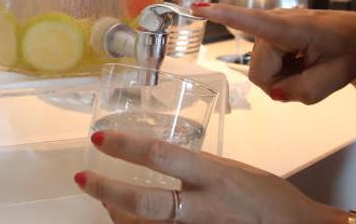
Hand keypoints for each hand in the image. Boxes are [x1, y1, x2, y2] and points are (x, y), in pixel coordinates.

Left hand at [75, 130, 347, 223]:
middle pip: (146, 203)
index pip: (161, 155)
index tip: (99, 139)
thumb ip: (197, 167)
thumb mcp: (234, 170)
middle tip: (84, 180)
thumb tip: (161, 159)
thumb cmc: (270, 199)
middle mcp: (205, 208)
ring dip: (119, 215)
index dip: (125, 146)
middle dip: (107, 191)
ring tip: (106, 202)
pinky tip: (129, 219)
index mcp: (214, 176)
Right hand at [191, 4, 355, 103]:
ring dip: (282, 77)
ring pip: (260, 70)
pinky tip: (299, 61)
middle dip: (280, 83)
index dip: (225, 16)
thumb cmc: (351, 52)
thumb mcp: (336, 79)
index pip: (255, 22)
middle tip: (309, 77)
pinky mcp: (268, 34)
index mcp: (294, 27)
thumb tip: (276, 92)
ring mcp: (270, 29)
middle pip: (259, 70)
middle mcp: (276, 23)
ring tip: (306, 66)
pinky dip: (281, 71)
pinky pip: (264, 65)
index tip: (198, 8)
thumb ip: (305, 91)